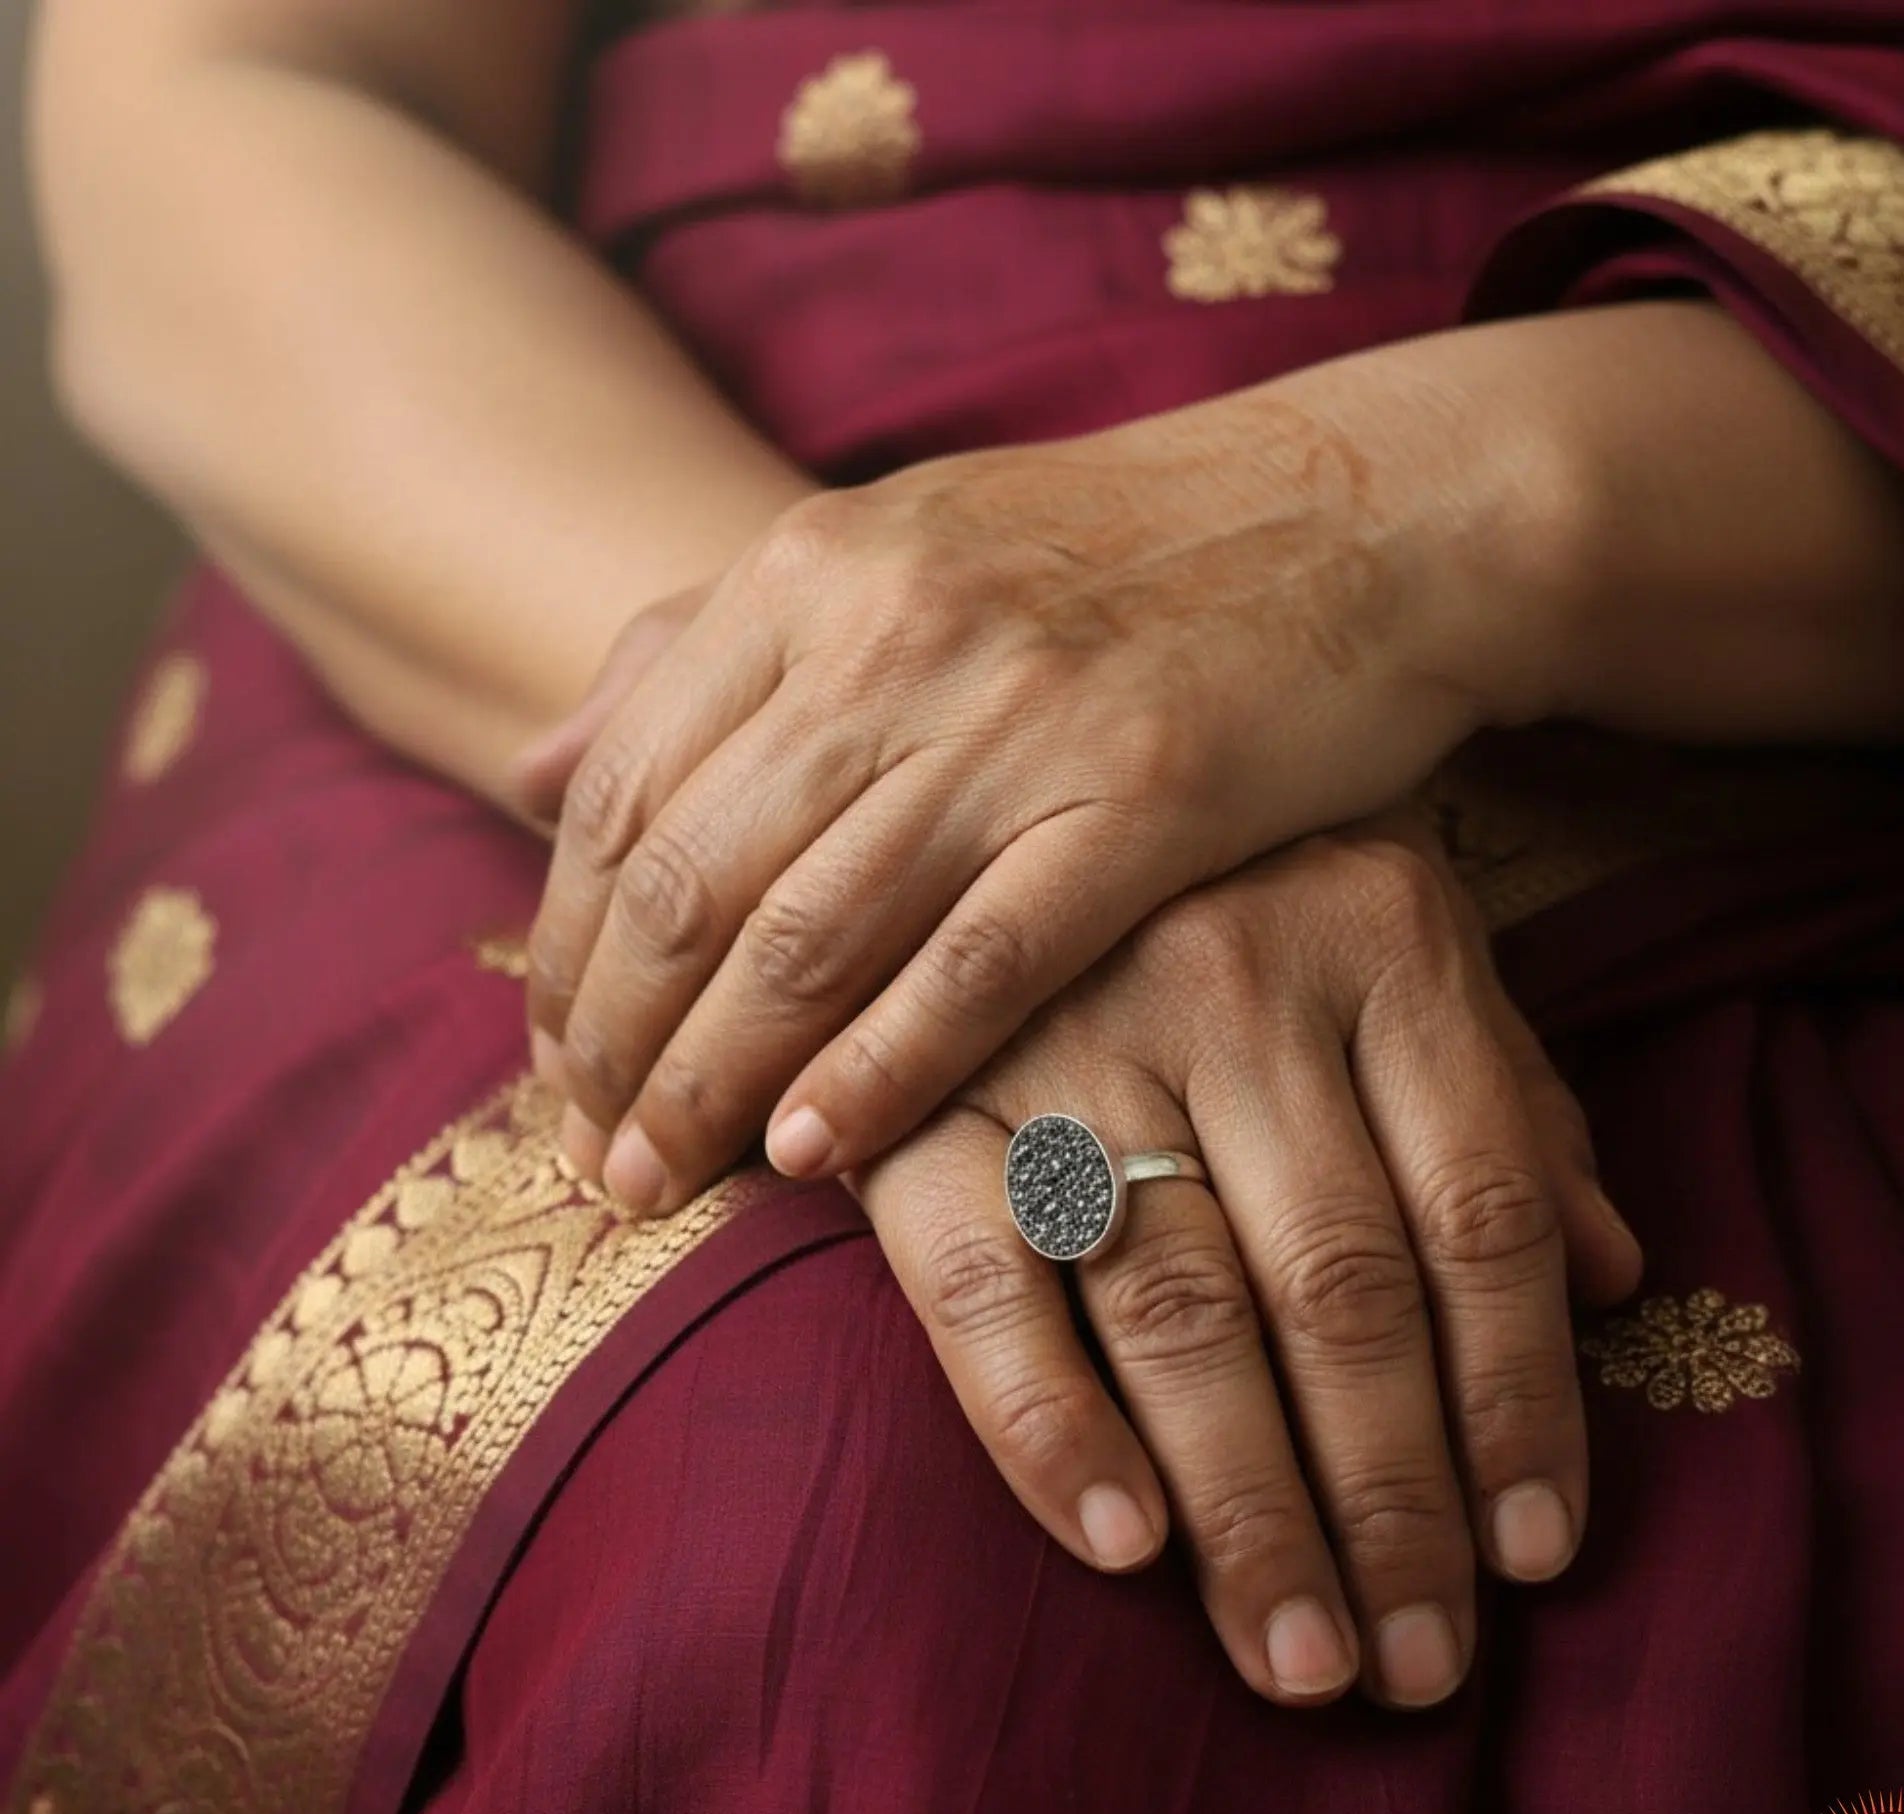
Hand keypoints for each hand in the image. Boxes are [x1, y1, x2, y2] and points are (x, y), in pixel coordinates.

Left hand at [521, 351, 1568, 1212]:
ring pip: (809, 934)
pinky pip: (981, 963)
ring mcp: (1017, 717)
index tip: (550, 1061)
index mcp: (810, 571)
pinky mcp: (1145, 797)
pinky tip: (817, 1155)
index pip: (621, 790)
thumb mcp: (884, 555)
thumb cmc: (1109, 558)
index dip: (564, 947)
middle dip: (612, 1040)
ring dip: (711, 1081)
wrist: (1356, 514)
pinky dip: (884, 1068)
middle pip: (690, 879)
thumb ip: (695, 655)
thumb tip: (522, 771)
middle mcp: (891, 637)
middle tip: (584, 1152)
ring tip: (656, 1183)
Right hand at [851, 815, 1641, 1707]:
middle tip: (1413, 1668)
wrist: (1007, 747)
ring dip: (1246, 1506)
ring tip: (1298, 1656)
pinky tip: (1121, 1545)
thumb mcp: (1403, 940)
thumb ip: (1506, 1095)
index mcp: (1379, 932)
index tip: (1533, 1553)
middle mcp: (1232, 975)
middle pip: (1342, 1287)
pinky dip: (1050, 1420)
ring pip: (1181, 1309)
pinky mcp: (925, 1091)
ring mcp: (1069, 1029)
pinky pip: (991, 1279)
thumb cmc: (1244, 869)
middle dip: (1388, 1499)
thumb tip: (1616, 1272)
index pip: (1478, 1210)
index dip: (1517, 1399)